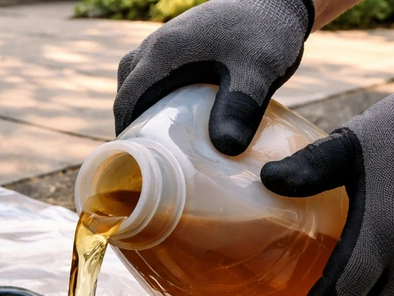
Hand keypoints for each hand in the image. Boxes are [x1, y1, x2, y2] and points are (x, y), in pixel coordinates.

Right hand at [114, 0, 313, 154]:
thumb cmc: (266, 32)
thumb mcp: (257, 73)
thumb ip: (240, 108)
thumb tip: (226, 150)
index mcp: (163, 53)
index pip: (128, 101)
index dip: (127, 135)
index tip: (138, 164)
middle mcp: (156, 44)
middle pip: (127, 92)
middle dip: (133, 125)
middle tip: (152, 159)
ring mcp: (165, 40)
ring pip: (137, 81)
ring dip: (143, 109)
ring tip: (162, 141)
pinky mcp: (178, 42)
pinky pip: (152, 72)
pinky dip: (154, 95)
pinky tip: (176, 115)